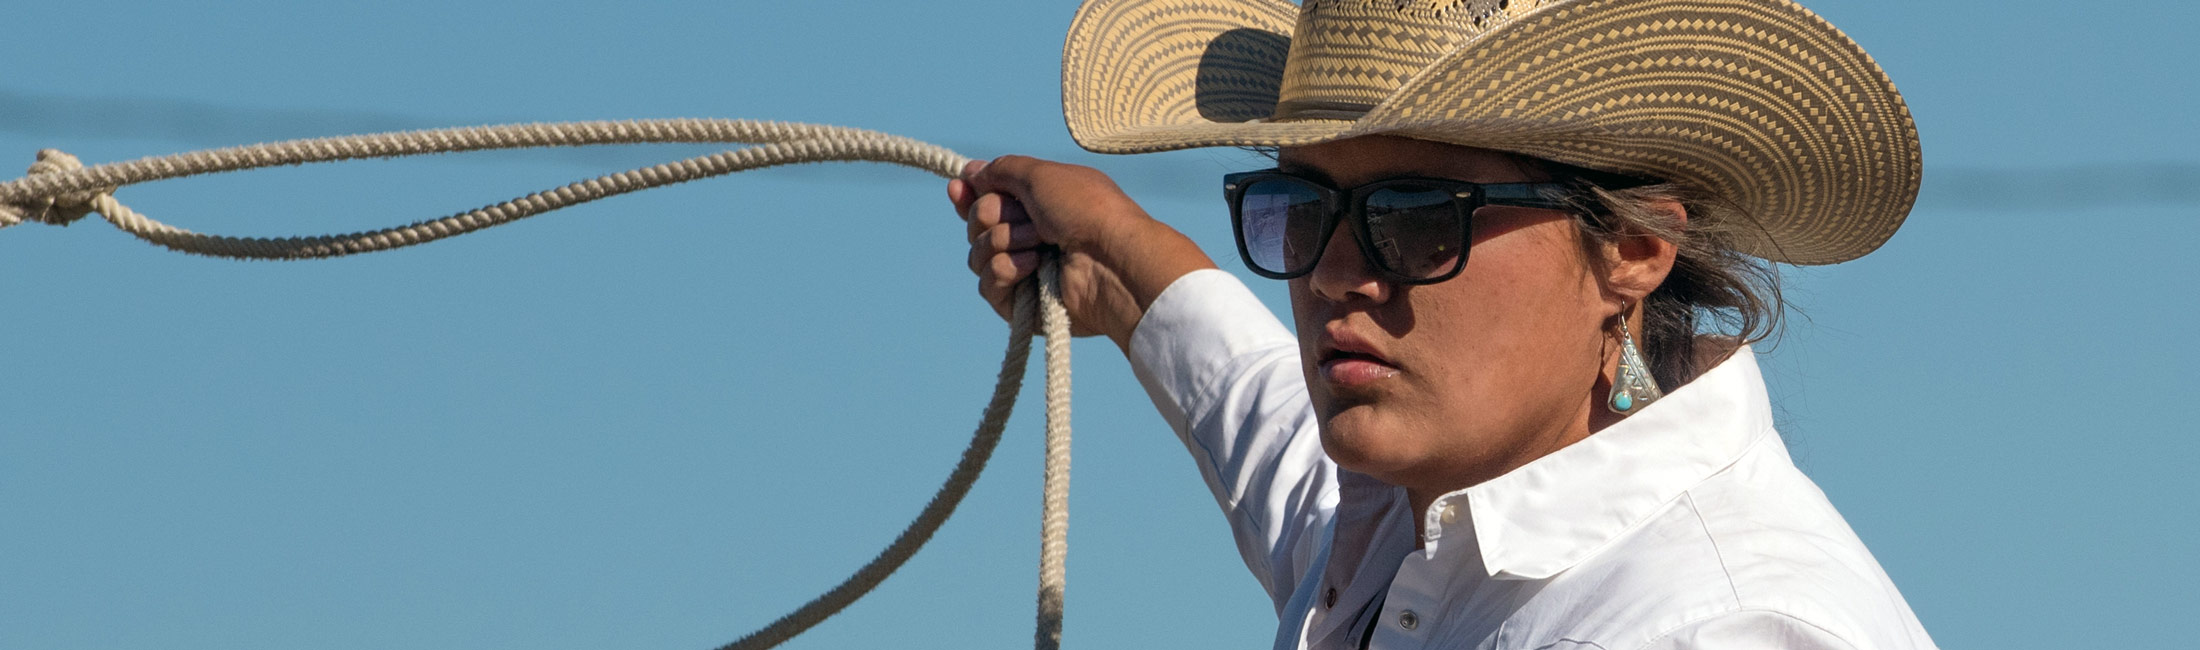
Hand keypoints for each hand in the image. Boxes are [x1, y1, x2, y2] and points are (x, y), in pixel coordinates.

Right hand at [947, 155, 1216, 348]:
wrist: (1110, 258)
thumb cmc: (1085, 210)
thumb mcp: (1041, 175)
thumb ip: (1002, 170)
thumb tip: (969, 172)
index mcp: (1037, 204)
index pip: (986, 200)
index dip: (968, 194)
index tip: (958, 188)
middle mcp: (1029, 236)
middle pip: (976, 224)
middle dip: (992, 215)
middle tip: (1026, 217)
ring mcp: (1025, 271)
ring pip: (977, 254)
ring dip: (1003, 241)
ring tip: (1039, 242)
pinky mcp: (1021, 304)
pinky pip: (988, 284)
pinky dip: (1006, 270)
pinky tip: (1033, 266)